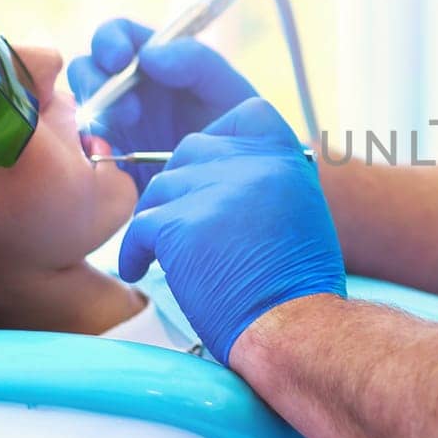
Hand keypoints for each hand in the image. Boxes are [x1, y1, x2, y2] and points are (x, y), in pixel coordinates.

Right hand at [68, 18, 257, 190]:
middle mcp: (125, 87)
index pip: (117, 34)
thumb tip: (149, 56)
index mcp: (152, 62)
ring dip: (94, 116)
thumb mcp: (227, 91)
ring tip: (127, 137)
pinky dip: (84, 147)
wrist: (231, 185)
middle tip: (129, 113)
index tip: (122, 59)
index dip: (111, 40)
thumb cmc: (235, 129)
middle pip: (86, 68)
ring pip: (79, 106)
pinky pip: (78, 146)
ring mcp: (111, 122)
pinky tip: (111, 158)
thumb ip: (197, 62)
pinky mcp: (104, 157)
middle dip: (96, 82)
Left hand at [120, 98, 345, 362]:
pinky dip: (136, 250)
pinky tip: (141, 268)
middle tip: (188, 221)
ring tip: (165, 252)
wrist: (294, 324)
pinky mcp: (179, 224)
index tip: (221, 170)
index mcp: (285, 157)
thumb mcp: (301, 210)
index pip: (247, 113)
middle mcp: (250, 163)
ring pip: (161, 188)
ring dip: (161, 219)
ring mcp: (213, 189)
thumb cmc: (299, 282)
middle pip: (193, 149)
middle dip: (186, 184)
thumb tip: (232, 179)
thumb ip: (268, 181)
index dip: (226, 138)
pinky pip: (139, 227)